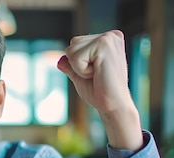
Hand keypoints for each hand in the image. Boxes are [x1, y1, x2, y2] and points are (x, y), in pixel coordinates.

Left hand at [57, 30, 142, 149]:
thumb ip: (70, 66)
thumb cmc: (100, 93)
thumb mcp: (80, 76)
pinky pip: (75, 57)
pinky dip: (81, 70)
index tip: (96, 74)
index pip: (76, 45)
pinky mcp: (104, 44)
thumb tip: (60, 60)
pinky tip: (98, 74)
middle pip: (72, 45)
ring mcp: (109, 38)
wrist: (114, 105)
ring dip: (79, 68)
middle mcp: (110, 35)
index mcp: (108, 40)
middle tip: (96, 75)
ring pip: (71, 50)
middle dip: (77, 64)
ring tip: (97, 74)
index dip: (78, 64)